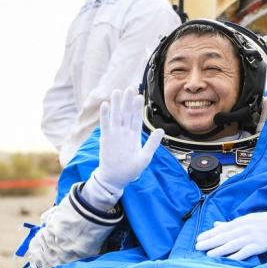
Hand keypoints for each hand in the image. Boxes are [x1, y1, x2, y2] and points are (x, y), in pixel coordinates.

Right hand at [81, 87, 163, 207]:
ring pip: (116, 116)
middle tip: (129, 88)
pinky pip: (105, 124)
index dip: (137, 107)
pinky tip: (105, 104)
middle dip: (127, 101)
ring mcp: (114, 134)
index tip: (139, 95)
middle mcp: (124, 132)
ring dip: (116, 104)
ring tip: (117, 91)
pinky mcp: (106, 138)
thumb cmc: (130, 170)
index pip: (136, 118)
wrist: (115, 178)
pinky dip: (105, 115)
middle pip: (126, 114)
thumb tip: (161, 130)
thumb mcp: (145, 157)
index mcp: (134, 136)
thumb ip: (152, 144)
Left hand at [195, 210, 266, 260]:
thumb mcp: (245, 219)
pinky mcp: (258, 246)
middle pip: (224, 237)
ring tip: (208, 254)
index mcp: (239, 222)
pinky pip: (245, 252)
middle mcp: (243, 229)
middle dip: (210, 242)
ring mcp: (250, 238)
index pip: (221, 229)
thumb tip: (215, 224)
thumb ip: (230, 224)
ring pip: (232, 244)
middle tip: (198, 246)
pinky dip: (236, 256)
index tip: (198, 238)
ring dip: (219, 250)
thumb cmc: (262, 222)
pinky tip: (227, 260)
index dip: (209, 234)